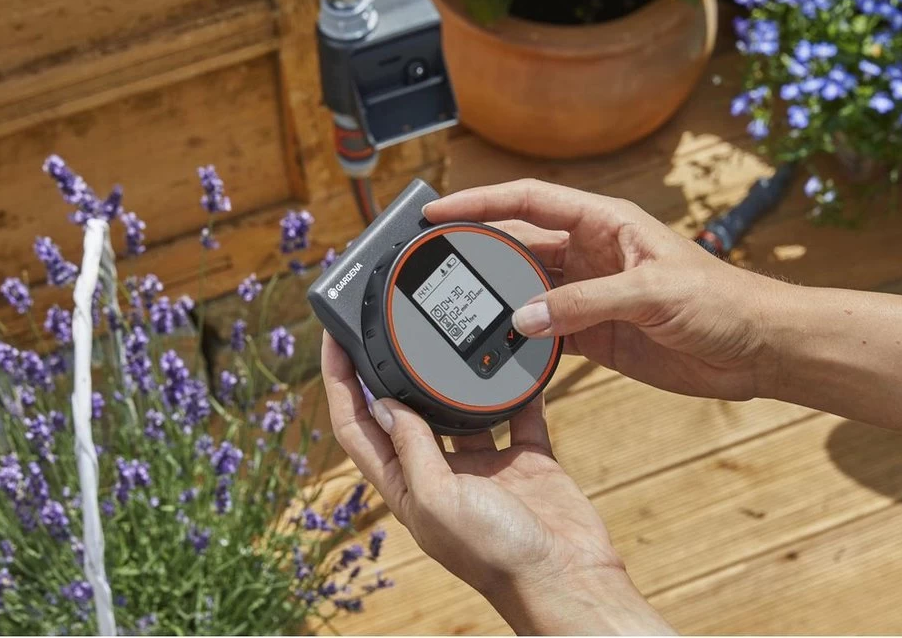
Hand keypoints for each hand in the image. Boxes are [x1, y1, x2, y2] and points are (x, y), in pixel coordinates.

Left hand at [320, 332, 672, 634]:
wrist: (566, 577)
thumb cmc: (496, 555)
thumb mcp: (438, 499)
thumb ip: (412, 449)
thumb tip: (382, 404)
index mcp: (407, 488)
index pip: (358, 428)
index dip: (340, 384)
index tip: (335, 340)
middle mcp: (440, 473)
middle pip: (404, 412)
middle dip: (391, 370)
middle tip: (385, 324)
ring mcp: (484, 465)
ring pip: (460, 407)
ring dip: (453, 375)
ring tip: (448, 333)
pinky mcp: (526, 458)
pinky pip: (517, 412)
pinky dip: (517, 386)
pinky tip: (516, 356)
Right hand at [424, 179, 779, 400]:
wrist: (757, 348)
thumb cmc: (720, 301)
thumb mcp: (651, 294)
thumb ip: (584, 304)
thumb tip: (521, 319)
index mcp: (603, 222)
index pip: (528, 201)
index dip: (479, 202)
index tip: (436, 210)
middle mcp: (591, 252)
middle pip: (519, 245)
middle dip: (475, 252)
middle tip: (430, 265)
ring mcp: (591, 294)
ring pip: (526, 291)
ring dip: (494, 301)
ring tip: (452, 312)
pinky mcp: (597, 333)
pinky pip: (546, 332)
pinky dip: (520, 340)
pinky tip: (496, 350)